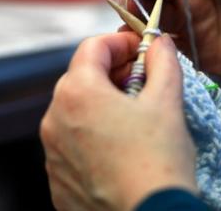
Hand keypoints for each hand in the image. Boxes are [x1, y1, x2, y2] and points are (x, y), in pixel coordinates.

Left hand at [40, 33, 197, 210]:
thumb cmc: (158, 162)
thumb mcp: (167, 101)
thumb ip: (163, 61)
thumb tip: (159, 43)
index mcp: (77, 93)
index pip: (93, 47)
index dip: (121, 42)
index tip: (142, 50)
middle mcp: (54, 119)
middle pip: (83, 78)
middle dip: (114, 73)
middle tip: (144, 82)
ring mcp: (53, 152)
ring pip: (78, 112)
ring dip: (104, 104)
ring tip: (136, 118)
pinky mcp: (59, 178)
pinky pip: (75, 143)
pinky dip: (95, 135)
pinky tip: (122, 148)